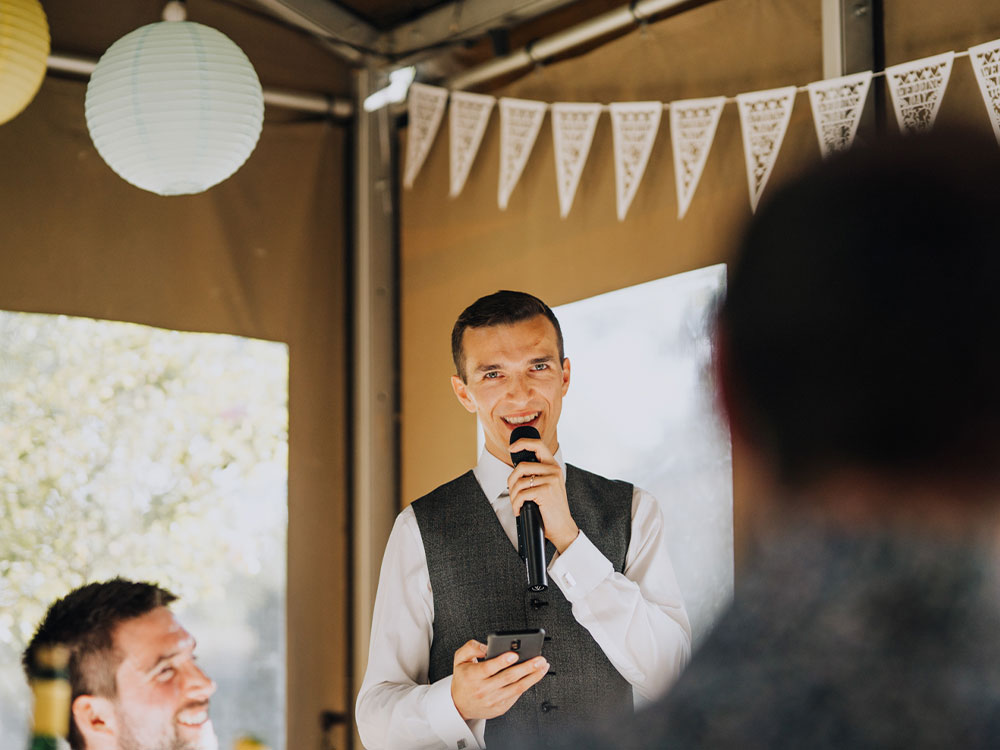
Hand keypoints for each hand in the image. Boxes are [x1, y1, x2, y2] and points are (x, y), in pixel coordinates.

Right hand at [450, 640, 548, 719]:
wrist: (459, 704)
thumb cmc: (463, 679)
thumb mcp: (459, 659)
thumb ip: (471, 647)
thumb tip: (487, 646)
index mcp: (472, 676)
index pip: (488, 668)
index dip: (502, 661)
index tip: (514, 654)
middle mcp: (483, 690)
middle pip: (508, 677)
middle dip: (526, 667)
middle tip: (539, 659)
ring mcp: (493, 700)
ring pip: (516, 688)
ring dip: (532, 677)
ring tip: (543, 667)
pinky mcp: (501, 708)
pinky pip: (516, 695)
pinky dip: (527, 685)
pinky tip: (534, 676)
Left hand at [507, 438, 579, 552]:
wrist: (562, 527)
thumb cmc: (552, 509)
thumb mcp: (548, 486)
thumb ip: (538, 474)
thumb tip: (517, 469)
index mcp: (553, 466)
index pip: (538, 445)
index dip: (522, 443)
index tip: (512, 448)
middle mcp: (553, 470)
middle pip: (522, 466)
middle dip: (511, 481)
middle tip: (512, 493)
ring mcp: (550, 480)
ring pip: (519, 482)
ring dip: (513, 495)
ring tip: (517, 504)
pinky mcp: (545, 491)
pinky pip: (521, 494)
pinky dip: (516, 504)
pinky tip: (519, 510)